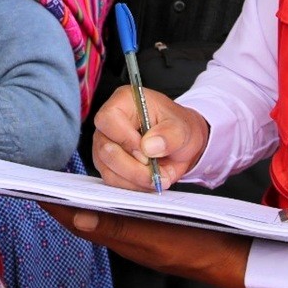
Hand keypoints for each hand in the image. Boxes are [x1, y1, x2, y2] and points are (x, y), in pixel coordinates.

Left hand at [41, 202, 251, 287]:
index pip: (79, 222)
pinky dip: (103, 205)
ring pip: (99, 220)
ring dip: (80, 204)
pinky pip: (117, 219)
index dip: (56, 206)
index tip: (33, 189)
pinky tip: (105, 193)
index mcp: (123, 240)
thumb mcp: (157, 233)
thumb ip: (120, 225)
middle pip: (84, 221)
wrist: (228, 259)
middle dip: (62, 204)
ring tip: (64, 185)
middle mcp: (125, 241)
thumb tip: (79, 215)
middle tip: (40, 184)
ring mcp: (136, 239)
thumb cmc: (196, 245)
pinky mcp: (149, 235)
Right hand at [93, 85, 209, 190]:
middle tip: (156, 171)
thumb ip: (169, 135)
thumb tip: (149, 147)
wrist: (180, 144)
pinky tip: (149, 180)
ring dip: (136, 180)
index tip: (146, 153)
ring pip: (108, 169)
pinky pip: (113, 180)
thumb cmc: (178, 128)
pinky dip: (133, 186)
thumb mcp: (182, 128)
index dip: (125, 139)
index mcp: (124, 101)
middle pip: (106, 149)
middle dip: (134, 167)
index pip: (108, 119)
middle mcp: (108, 123)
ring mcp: (105, 144)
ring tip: (158, 177)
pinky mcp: (107, 164)